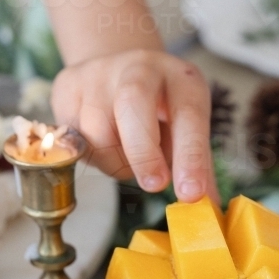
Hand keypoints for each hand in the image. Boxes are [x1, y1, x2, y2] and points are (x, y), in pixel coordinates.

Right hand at [51, 50, 217, 202]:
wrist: (118, 67)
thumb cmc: (160, 107)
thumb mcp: (186, 126)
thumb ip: (198, 166)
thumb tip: (210, 211)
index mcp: (181, 78)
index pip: (188, 115)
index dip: (191, 157)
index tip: (191, 194)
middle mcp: (140, 68)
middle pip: (133, 103)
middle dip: (142, 152)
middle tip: (154, 184)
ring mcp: (100, 73)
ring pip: (98, 130)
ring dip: (114, 162)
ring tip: (128, 159)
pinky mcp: (68, 85)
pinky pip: (73, 136)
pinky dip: (90, 154)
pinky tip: (103, 145)